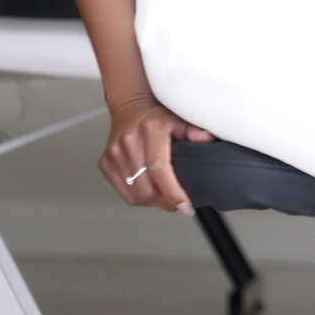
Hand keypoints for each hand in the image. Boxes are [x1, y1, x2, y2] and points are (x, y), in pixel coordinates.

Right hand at [100, 94, 213, 213]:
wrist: (130, 108)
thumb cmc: (157, 117)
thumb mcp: (180, 120)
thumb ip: (195, 131)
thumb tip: (209, 139)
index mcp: (151, 128)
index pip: (159, 167)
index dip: (173, 192)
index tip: (185, 206)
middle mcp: (129, 140)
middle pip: (147, 186)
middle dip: (167, 202)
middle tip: (180, 204)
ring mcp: (114, 152)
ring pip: (136, 193)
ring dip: (153, 202)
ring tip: (166, 198)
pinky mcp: (105, 163)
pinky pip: (123, 192)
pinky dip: (139, 198)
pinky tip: (150, 193)